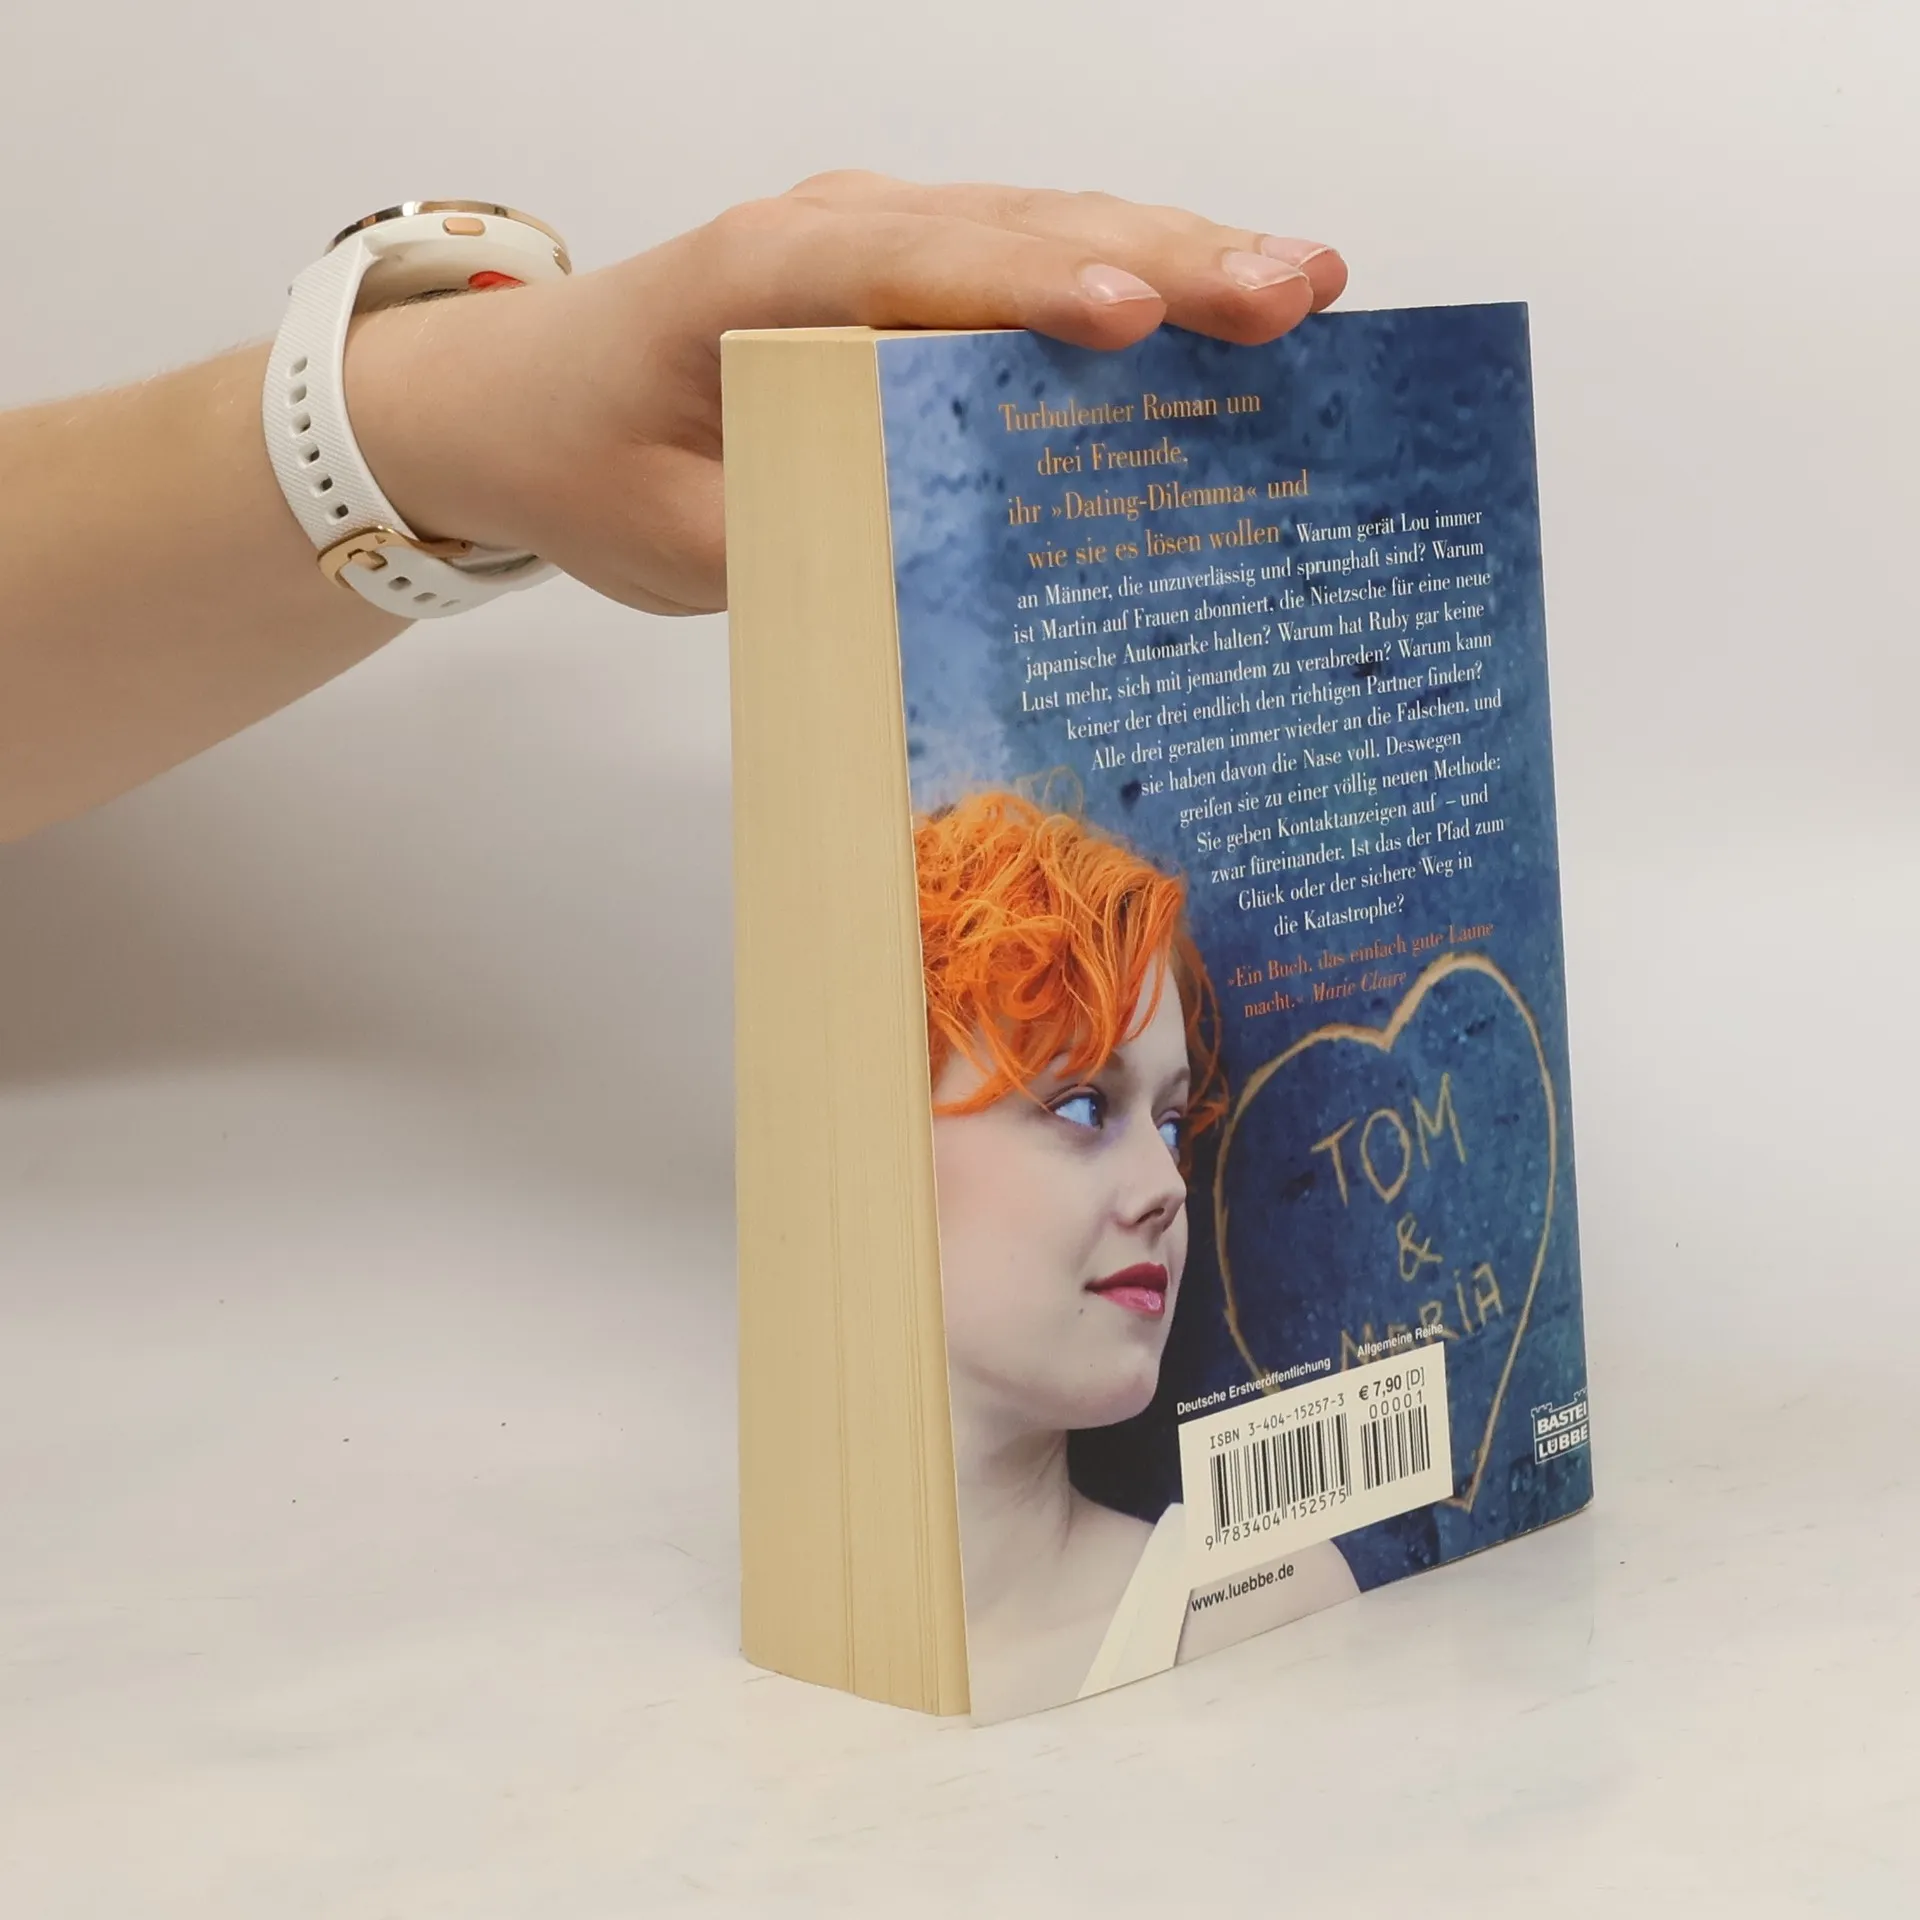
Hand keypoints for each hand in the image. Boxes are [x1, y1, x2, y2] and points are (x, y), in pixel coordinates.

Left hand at [346, 173, 1347, 616]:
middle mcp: (832, 233)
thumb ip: (804, 545)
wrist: (513, 407)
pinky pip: (1023, 266)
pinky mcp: (897, 282)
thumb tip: (948, 580)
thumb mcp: (678, 540)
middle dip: (1165, 255)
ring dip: (1174, 254)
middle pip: (1016, 226)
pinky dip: (1125, 282)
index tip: (1135, 321)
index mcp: (761, 277)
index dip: (1031, 288)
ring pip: (1041, 228)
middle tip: (1298, 290)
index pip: (915, 266)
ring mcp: (872, 243)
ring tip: (1301, 286)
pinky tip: (1214, 309)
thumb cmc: (585, 462)